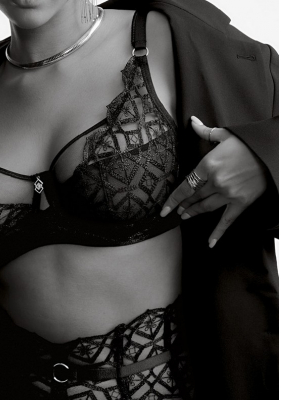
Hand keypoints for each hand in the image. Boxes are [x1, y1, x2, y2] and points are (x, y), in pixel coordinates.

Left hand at [160, 116, 268, 247]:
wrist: (272, 151)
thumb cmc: (248, 142)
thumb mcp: (225, 134)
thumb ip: (205, 131)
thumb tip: (192, 121)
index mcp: (207, 166)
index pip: (184, 187)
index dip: (172, 200)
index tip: (163, 210)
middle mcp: (215, 182)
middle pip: (193, 198)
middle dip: (182, 206)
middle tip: (175, 211)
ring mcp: (228, 194)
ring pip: (205, 208)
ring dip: (193, 213)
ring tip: (185, 217)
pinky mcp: (241, 203)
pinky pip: (226, 221)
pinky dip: (217, 233)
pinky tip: (210, 243)